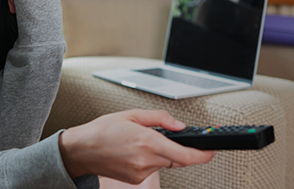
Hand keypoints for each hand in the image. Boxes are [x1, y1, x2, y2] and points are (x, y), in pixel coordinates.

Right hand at [58, 109, 215, 183]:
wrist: (81, 151)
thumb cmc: (103, 130)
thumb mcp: (132, 114)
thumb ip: (160, 118)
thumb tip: (179, 125)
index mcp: (147, 141)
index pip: (184, 155)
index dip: (203, 155)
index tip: (212, 151)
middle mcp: (146, 160)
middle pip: (178, 160)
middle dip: (182, 151)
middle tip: (179, 140)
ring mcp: (141, 172)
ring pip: (165, 164)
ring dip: (163, 154)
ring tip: (143, 141)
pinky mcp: (136, 179)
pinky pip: (153, 168)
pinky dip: (152, 159)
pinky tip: (136, 151)